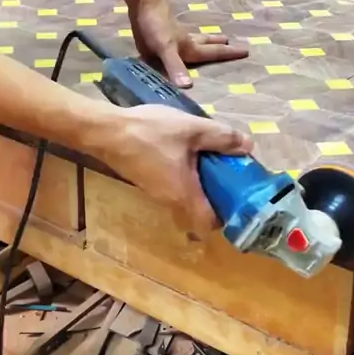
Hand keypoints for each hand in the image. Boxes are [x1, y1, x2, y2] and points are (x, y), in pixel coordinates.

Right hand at [103, 104, 252, 238]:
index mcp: (184, 195)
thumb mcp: (192, 129)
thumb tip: (248, 147)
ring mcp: (155, 192)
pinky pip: (172, 186)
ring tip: (209, 156)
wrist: (106, 131)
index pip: (209, 225)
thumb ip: (222, 138)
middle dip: (216, 194)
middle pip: (198, 210)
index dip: (226, 216)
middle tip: (228, 171)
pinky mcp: (145, 181)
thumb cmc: (150, 133)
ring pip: (185, 197)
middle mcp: (169, 201)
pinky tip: (184, 150)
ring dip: (199, 182)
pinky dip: (184, 175)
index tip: (238, 195)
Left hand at [129, 0, 248, 87]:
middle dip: (219, 46)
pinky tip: (178, 42)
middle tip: (232, 43)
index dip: (229, 54)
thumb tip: (188, 86)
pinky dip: (184, 41)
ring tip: (215, 39)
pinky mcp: (161, 34)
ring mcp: (173, 36)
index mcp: (189, 48)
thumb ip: (175, 66)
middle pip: (206, 44)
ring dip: (205, 40)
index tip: (247, 51)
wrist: (144, 0)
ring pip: (194, 39)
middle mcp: (185, 42)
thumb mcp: (165, 48)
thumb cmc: (156, 25)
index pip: (213, 53)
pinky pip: (177, 41)